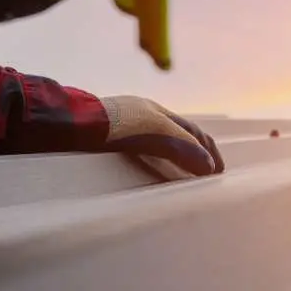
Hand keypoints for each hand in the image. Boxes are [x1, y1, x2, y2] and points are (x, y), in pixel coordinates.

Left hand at [99, 96, 224, 177]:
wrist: (71, 128)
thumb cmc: (114, 125)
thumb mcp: (156, 132)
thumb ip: (183, 147)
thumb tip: (208, 166)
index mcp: (154, 110)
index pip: (190, 130)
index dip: (208, 150)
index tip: (219, 170)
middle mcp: (139, 118)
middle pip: (175, 136)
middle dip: (195, 154)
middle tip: (208, 175)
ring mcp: (121, 132)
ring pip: (157, 147)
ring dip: (175, 162)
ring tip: (185, 179)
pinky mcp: (106, 147)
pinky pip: (139, 158)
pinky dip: (155, 167)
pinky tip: (151, 178)